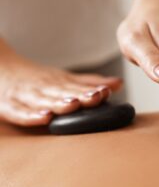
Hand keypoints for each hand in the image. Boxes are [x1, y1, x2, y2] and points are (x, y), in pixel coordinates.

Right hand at [0, 45, 121, 125]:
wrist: (0, 69)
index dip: (92, 90)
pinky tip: (44, 118)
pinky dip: (31, 115)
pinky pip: (20, 112)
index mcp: (59, 83)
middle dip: (80, 95)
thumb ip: (90, 83)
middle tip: (96, 97)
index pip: (77, 87)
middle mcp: (45, 89)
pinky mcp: (9, 105)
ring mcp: (27, 96)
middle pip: (64, 93)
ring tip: (73, 105)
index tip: (106, 92)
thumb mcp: (65, 78)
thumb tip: (119, 83)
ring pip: (44, 101)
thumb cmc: (39, 79)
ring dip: (59, 103)